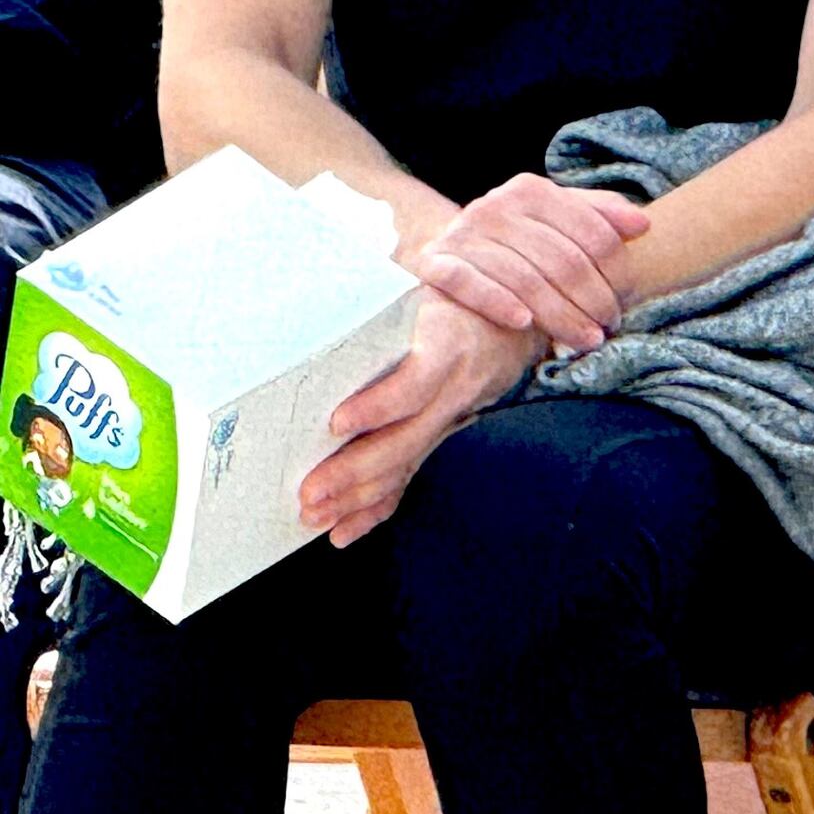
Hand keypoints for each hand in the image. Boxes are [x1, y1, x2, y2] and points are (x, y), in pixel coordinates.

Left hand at [303, 299, 543, 546]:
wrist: (504, 316)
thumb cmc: (445, 295)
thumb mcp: (421, 283)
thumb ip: (376, 293)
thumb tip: (310, 291)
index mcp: (447, 341)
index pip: (416, 380)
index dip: (380, 405)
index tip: (338, 421)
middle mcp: (455, 384)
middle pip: (407, 437)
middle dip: (356, 470)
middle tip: (309, 491)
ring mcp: (449, 415)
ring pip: (406, 463)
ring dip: (359, 497)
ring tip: (314, 515)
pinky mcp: (438, 434)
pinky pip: (410, 477)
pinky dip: (378, 508)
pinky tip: (346, 529)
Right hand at [413, 174, 647, 355]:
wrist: (446, 250)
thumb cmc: (518, 240)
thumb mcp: (558, 219)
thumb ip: (601, 216)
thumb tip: (643, 224)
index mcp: (532, 191)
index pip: (590, 232)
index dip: (616, 270)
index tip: (627, 299)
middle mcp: (495, 206)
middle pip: (562, 260)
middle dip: (592, 299)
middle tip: (608, 327)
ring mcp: (463, 234)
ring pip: (524, 278)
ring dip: (559, 314)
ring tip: (583, 339)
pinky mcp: (434, 262)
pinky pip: (467, 283)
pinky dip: (496, 302)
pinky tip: (522, 323)